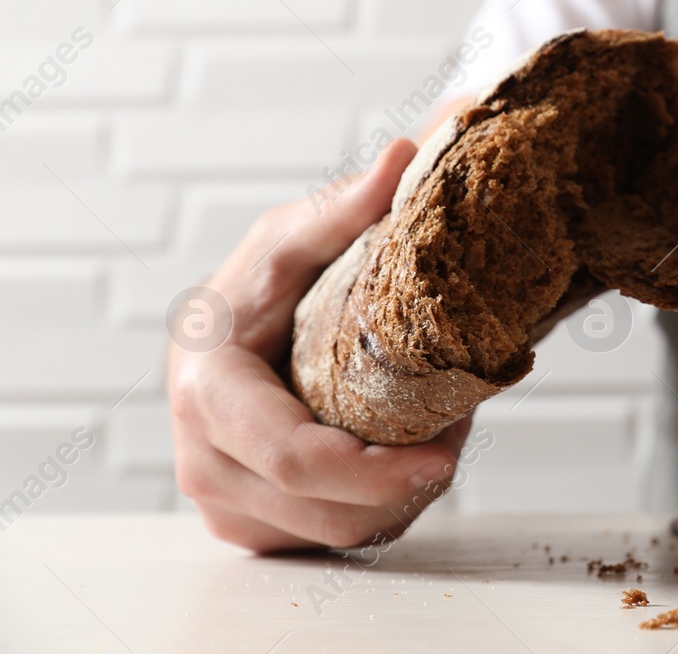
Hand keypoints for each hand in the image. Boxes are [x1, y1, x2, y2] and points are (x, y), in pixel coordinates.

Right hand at [168, 139, 471, 551]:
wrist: (230, 331)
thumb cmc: (261, 284)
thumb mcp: (297, 237)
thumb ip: (346, 206)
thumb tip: (403, 155)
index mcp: (207, 392)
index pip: (293, 457)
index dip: (373, 469)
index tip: (446, 453)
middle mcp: (203, 461)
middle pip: (324, 509)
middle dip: (405, 481)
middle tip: (457, 433)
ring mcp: (224, 503)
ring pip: (334, 534)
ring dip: (399, 496)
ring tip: (435, 436)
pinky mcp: (251, 524)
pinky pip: (328, 539)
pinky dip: (377, 509)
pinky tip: (400, 460)